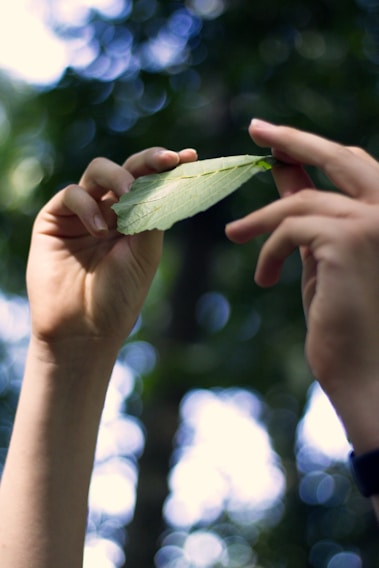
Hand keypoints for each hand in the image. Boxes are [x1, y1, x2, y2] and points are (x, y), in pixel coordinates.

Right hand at [27, 147, 196, 352]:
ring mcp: (81, 214)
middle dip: (148, 161)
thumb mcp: (145, 252)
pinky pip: (72, 194)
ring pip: (97, 172)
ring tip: (128, 195)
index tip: (189, 156)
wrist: (84, 330)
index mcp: (134, 220)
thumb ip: (151, 213)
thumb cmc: (119, 296)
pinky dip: (88, 206)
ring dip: (118, 177)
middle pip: (127, 170)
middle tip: (168, 160)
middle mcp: (109, 212)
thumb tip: (162, 178)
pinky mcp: (54, 220)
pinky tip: (99, 230)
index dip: (166, 168)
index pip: (150, 184)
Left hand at [226, 120, 378, 449]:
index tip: (274, 136)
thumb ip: (307, 212)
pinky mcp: (349, 240)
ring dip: (261, 221)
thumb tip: (284, 173)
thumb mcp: (321, 254)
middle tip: (256, 127)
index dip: (312, 147)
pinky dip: (268, 250)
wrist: (362, 370)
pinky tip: (264, 279)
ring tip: (235, 236)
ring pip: (301, 203)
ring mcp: (374, 223)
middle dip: (294, 139)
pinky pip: (290, 229)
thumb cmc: (342, 317)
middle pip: (339, 157)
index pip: (351, 164)